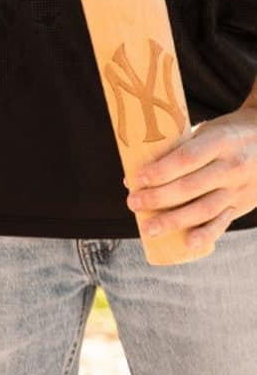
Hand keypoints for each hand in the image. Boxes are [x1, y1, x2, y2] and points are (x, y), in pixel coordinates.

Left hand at [125, 105, 256, 249]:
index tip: (137, 178)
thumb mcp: (205, 131)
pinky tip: (188, 243)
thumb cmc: (225, 134)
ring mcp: (239, 188)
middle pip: (191, 187)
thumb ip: (174, 150)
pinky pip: (223, 222)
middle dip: (159, 198)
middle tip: (132, 203)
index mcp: (220, 142)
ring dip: (174, 221)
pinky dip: (206, 234)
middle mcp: (232, 166)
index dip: (161, 171)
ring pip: (205, 209)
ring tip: (148, 228)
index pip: (186, 159)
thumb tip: (131, 176)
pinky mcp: (242, 205)